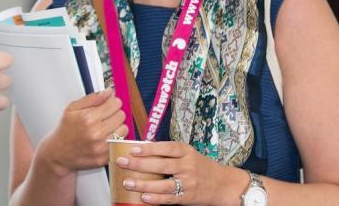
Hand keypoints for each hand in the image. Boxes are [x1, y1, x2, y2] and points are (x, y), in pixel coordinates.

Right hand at [39, 90, 128, 176]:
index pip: (115, 103)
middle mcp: (96, 132)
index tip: (108, 104)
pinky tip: (105, 138)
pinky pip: (120, 143)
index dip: (112, 102)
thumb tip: (108, 92)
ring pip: (124, 129)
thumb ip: (92, 98)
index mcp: (88, 118)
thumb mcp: (72, 109)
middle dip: (115, 113)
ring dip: (117, 127)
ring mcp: (101, 146)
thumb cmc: (65, 130)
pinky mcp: (105, 157)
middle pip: (121, 115)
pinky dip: (115, 140)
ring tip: (106, 127)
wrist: (58, 154)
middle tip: (106, 116)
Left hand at [117, 141, 243, 204]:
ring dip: (143, 184)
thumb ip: (169, 152)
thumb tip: (142, 148)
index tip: (133, 149)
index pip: (166, 148)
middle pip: (161, 165)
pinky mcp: (187, 197)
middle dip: (139, 164)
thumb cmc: (201, 166)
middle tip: (121, 162)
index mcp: (187, 152)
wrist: (224, 184)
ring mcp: (188, 183)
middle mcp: (188, 166)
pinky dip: (155, 198)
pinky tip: (143, 197)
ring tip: (127, 182)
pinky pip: (169, 198)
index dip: (149, 149)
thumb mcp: (189, 154)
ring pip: (163, 184)